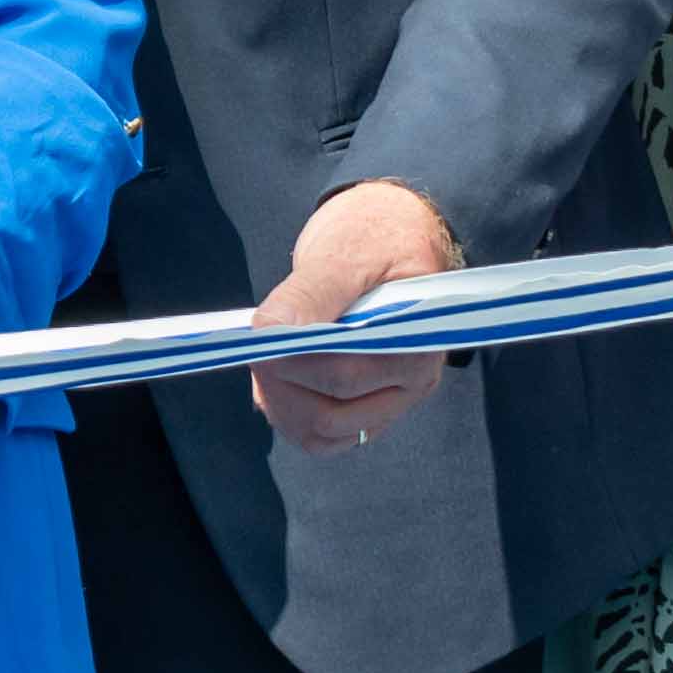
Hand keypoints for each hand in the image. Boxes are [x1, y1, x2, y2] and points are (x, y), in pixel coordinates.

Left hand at [251, 178, 461, 453]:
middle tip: (253, 342)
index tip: (258, 337)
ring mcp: (391, 400)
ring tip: (264, 358)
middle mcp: (413, 381)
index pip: (346, 374)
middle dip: (279, 381)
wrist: (391, 237)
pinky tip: (276, 380)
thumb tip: (268, 331)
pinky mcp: (367, 408)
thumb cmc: (374, 237)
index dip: (292, 362)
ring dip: (280, 403)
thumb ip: (309, 292)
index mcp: (419, 340)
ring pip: (323, 433)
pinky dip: (289, 413)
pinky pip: (323, 435)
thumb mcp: (345, 251)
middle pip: (331, 412)